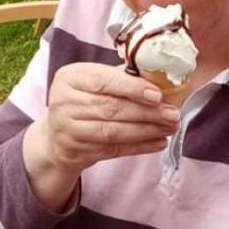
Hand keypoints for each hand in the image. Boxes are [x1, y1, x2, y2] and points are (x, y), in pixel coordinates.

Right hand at [22, 63, 178, 210]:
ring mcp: (66, 128)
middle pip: (111, 108)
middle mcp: (63, 102)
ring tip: (169, 128)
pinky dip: (138, 147)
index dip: (133, 88)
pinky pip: (112, 150)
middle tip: (172, 114)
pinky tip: (157, 142)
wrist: (55, 135)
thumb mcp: (94, 81)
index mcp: (70, 77)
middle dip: (147, 113)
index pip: (104, 80)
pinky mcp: (74, 151)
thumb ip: (123, 77)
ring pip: (112, 131)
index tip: (158, 95)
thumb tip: (162, 78)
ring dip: (146, 131)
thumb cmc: (84, 101)